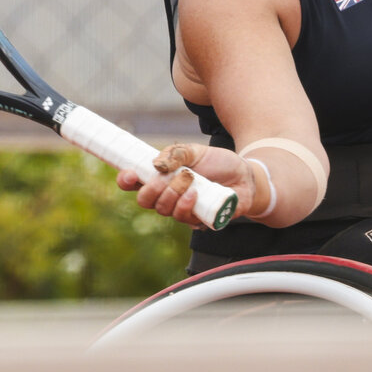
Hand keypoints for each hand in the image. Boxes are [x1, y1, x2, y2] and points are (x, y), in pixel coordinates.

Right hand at [116, 143, 259, 226]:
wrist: (245, 176)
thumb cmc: (218, 163)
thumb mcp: (195, 150)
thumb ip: (176, 153)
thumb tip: (156, 165)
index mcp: (163, 177)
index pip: (135, 183)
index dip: (126, 180)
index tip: (129, 174)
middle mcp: (168, 195)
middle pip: (144, 201)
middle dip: (151, 190)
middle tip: (164, 179)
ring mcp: (181, 209)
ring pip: (163, 209)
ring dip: (173, 193)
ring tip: (190, 179)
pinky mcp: (197, 220)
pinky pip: (182, 218)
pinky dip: (185, 204)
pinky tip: (195, 194)